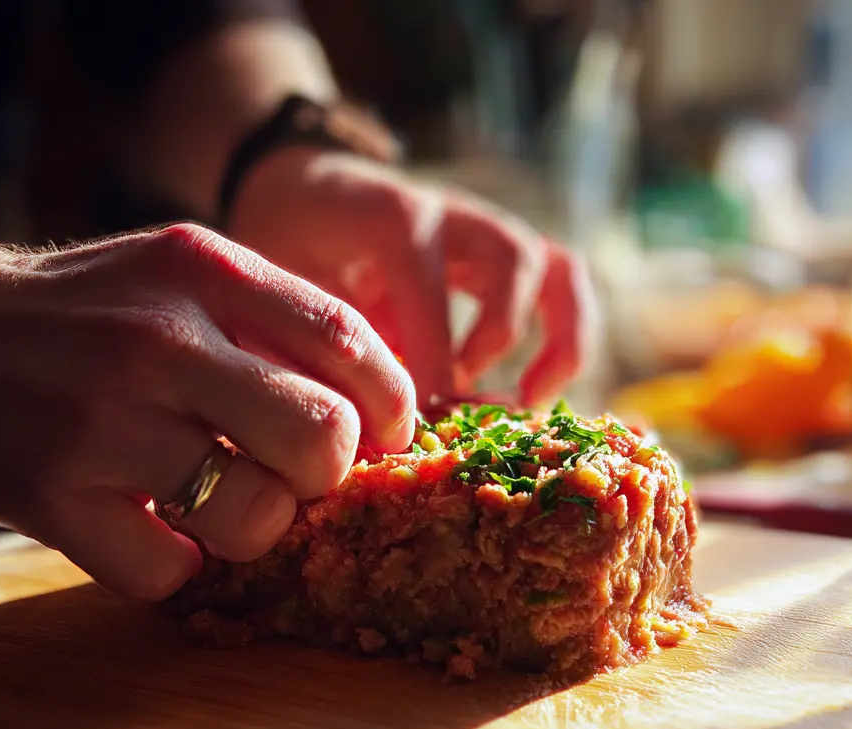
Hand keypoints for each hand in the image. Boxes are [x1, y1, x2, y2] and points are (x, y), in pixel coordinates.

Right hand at [0, 223, 413, 599]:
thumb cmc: (81, 312)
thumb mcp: (176, 275)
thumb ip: (272, 323)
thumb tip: (380, 408)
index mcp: (203, 270)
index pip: (350, 342)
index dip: (391, 406)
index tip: (386, 437)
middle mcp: (159, 339)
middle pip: (322, 439)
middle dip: (324, 475)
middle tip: (290, 474)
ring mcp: (102, 420)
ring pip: (256, 518)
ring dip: (252, 528)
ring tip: (213, 502)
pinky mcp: (50, 497)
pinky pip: (169, 571)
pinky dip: (173, 565)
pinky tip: (147, 528)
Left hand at [226, 147, 596, 406]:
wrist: (301, 189)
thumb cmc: (290, 242)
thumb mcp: (283, 282)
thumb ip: (316, 335)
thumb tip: (349, 416)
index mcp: (393, 214)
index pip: (429, 285)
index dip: (427, 357)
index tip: (410, 416)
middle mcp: (454, 213)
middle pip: (514, 258)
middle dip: (500, 335)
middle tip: (467, 395)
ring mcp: (489, 230)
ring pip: (559, 268)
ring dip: (557, 338)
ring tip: (528, 397)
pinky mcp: (509, 252)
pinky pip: (565, 283)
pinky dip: (568, 335)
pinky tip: (534, 388)